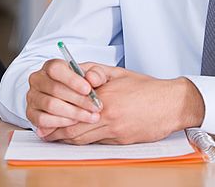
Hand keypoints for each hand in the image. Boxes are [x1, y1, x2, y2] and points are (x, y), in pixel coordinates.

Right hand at [26, 59, 103, 135]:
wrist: (74, 95)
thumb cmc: (83, 83)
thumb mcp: (93, 74)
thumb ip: (97, 73)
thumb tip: (92, 78)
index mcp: (51, 66)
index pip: (56, 69)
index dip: (72, 80)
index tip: (88, 89)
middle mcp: (38, 80)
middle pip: (55, 89)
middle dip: (78, 100)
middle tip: (95, 107)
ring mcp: (33, 97)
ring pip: (50, 105)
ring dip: (72, 113)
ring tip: (89, 116)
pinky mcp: (31, 114)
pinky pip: (43, 121)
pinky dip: (60, 123)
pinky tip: (75, 122)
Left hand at [41, 66, 204, 144]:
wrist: (170, 103)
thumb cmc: (146, 87)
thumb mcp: (119, 72)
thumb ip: (96, 72)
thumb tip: (78, 73)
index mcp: (106, 96)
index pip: (74, 108)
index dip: (57, 114)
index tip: (46, 116)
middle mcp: (108, 115)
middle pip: (74, 128)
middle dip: (56, 131)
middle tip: (44, 132)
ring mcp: (115, 130)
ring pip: (83, 139)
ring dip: (67, 139)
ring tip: (55, 137)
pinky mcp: (121, 140)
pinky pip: (97, 143)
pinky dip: (84, 142)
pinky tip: (78, 139)